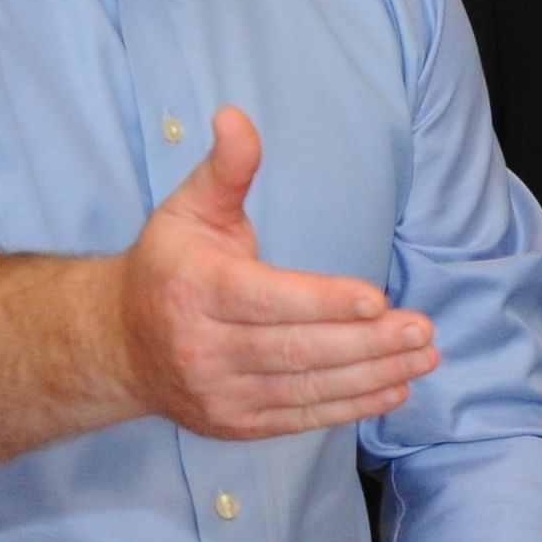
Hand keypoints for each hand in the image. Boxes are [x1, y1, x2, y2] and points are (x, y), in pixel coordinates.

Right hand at [113, 108, 435, 440]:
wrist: (118, 344)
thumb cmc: (168, 266)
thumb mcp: (189, 208)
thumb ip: (225, 168)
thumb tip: (235, 117)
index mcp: (195, 289)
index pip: (267, 299)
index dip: (324, 303)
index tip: (377, 300)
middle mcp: (203, 348)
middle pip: (296, 349)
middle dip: (366, 343)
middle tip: (422, 331)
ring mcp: (219, 393)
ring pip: (306, 388)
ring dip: (372, 376)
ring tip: (423, 358)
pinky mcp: (235, 423)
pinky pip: (300, 417)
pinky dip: (351, 407)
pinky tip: (393, 388)